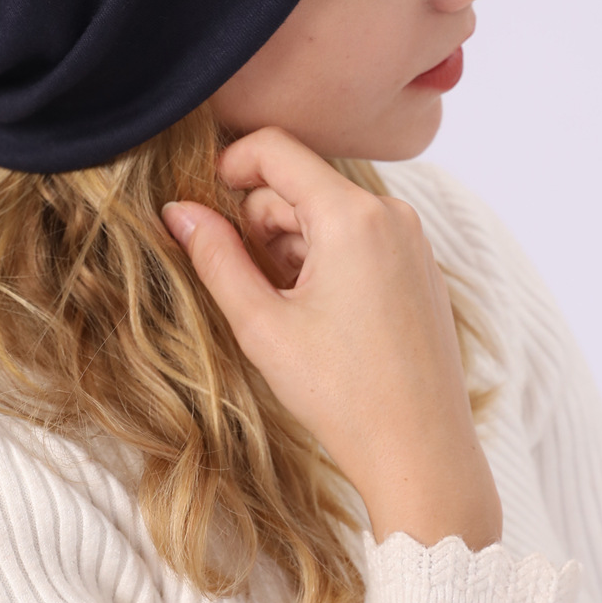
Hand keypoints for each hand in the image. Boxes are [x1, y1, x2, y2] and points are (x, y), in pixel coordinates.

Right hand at [161, 126, 501, 549]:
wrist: (424, 455)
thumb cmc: (344, 395)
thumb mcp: (262, 325)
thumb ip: (215, 257)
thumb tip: (177, 212)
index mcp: (352, 216)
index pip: (277, 148)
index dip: (230, 164)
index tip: (206, 203)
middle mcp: (390, 212)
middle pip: (299, 182)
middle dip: (261, 221)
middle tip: (252, 286)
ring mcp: (411, 236)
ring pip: (326, 208)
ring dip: (292, 242)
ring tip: (288, 309)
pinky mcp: (419, 261)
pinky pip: (357, 231)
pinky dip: (325, 254)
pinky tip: (319, 312)